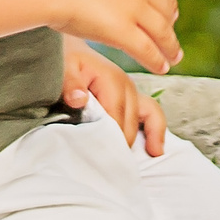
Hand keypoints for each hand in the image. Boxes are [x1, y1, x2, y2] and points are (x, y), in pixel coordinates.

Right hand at [42, 0, 180, 75]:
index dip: (169, 6)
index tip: (170, 17)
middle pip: (166, 12)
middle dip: (170, 28)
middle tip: (170, 41)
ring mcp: (134, 8)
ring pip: (163, 33)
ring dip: (171, 48)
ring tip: (172, 59)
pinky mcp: (123, 31)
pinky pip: (148, 50)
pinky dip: (157, 60)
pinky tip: (160, 67)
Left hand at [62, 34, 168, 156]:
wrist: (68, 50)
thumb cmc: (64, 61)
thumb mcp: (62, 68)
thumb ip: (69, 83)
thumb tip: (80, 99)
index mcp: (111, 78)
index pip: (115, 115)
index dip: (110, 137)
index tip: (102, 157)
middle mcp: (127, 84)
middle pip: (130, 121)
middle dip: (122, 144)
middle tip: (111, 168)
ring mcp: (133, 91)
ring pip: (149, 116)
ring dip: (148, 138)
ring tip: (146, 157)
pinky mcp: (134, 97)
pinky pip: (153, 113)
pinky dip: (157, 130)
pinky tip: (155, 149)